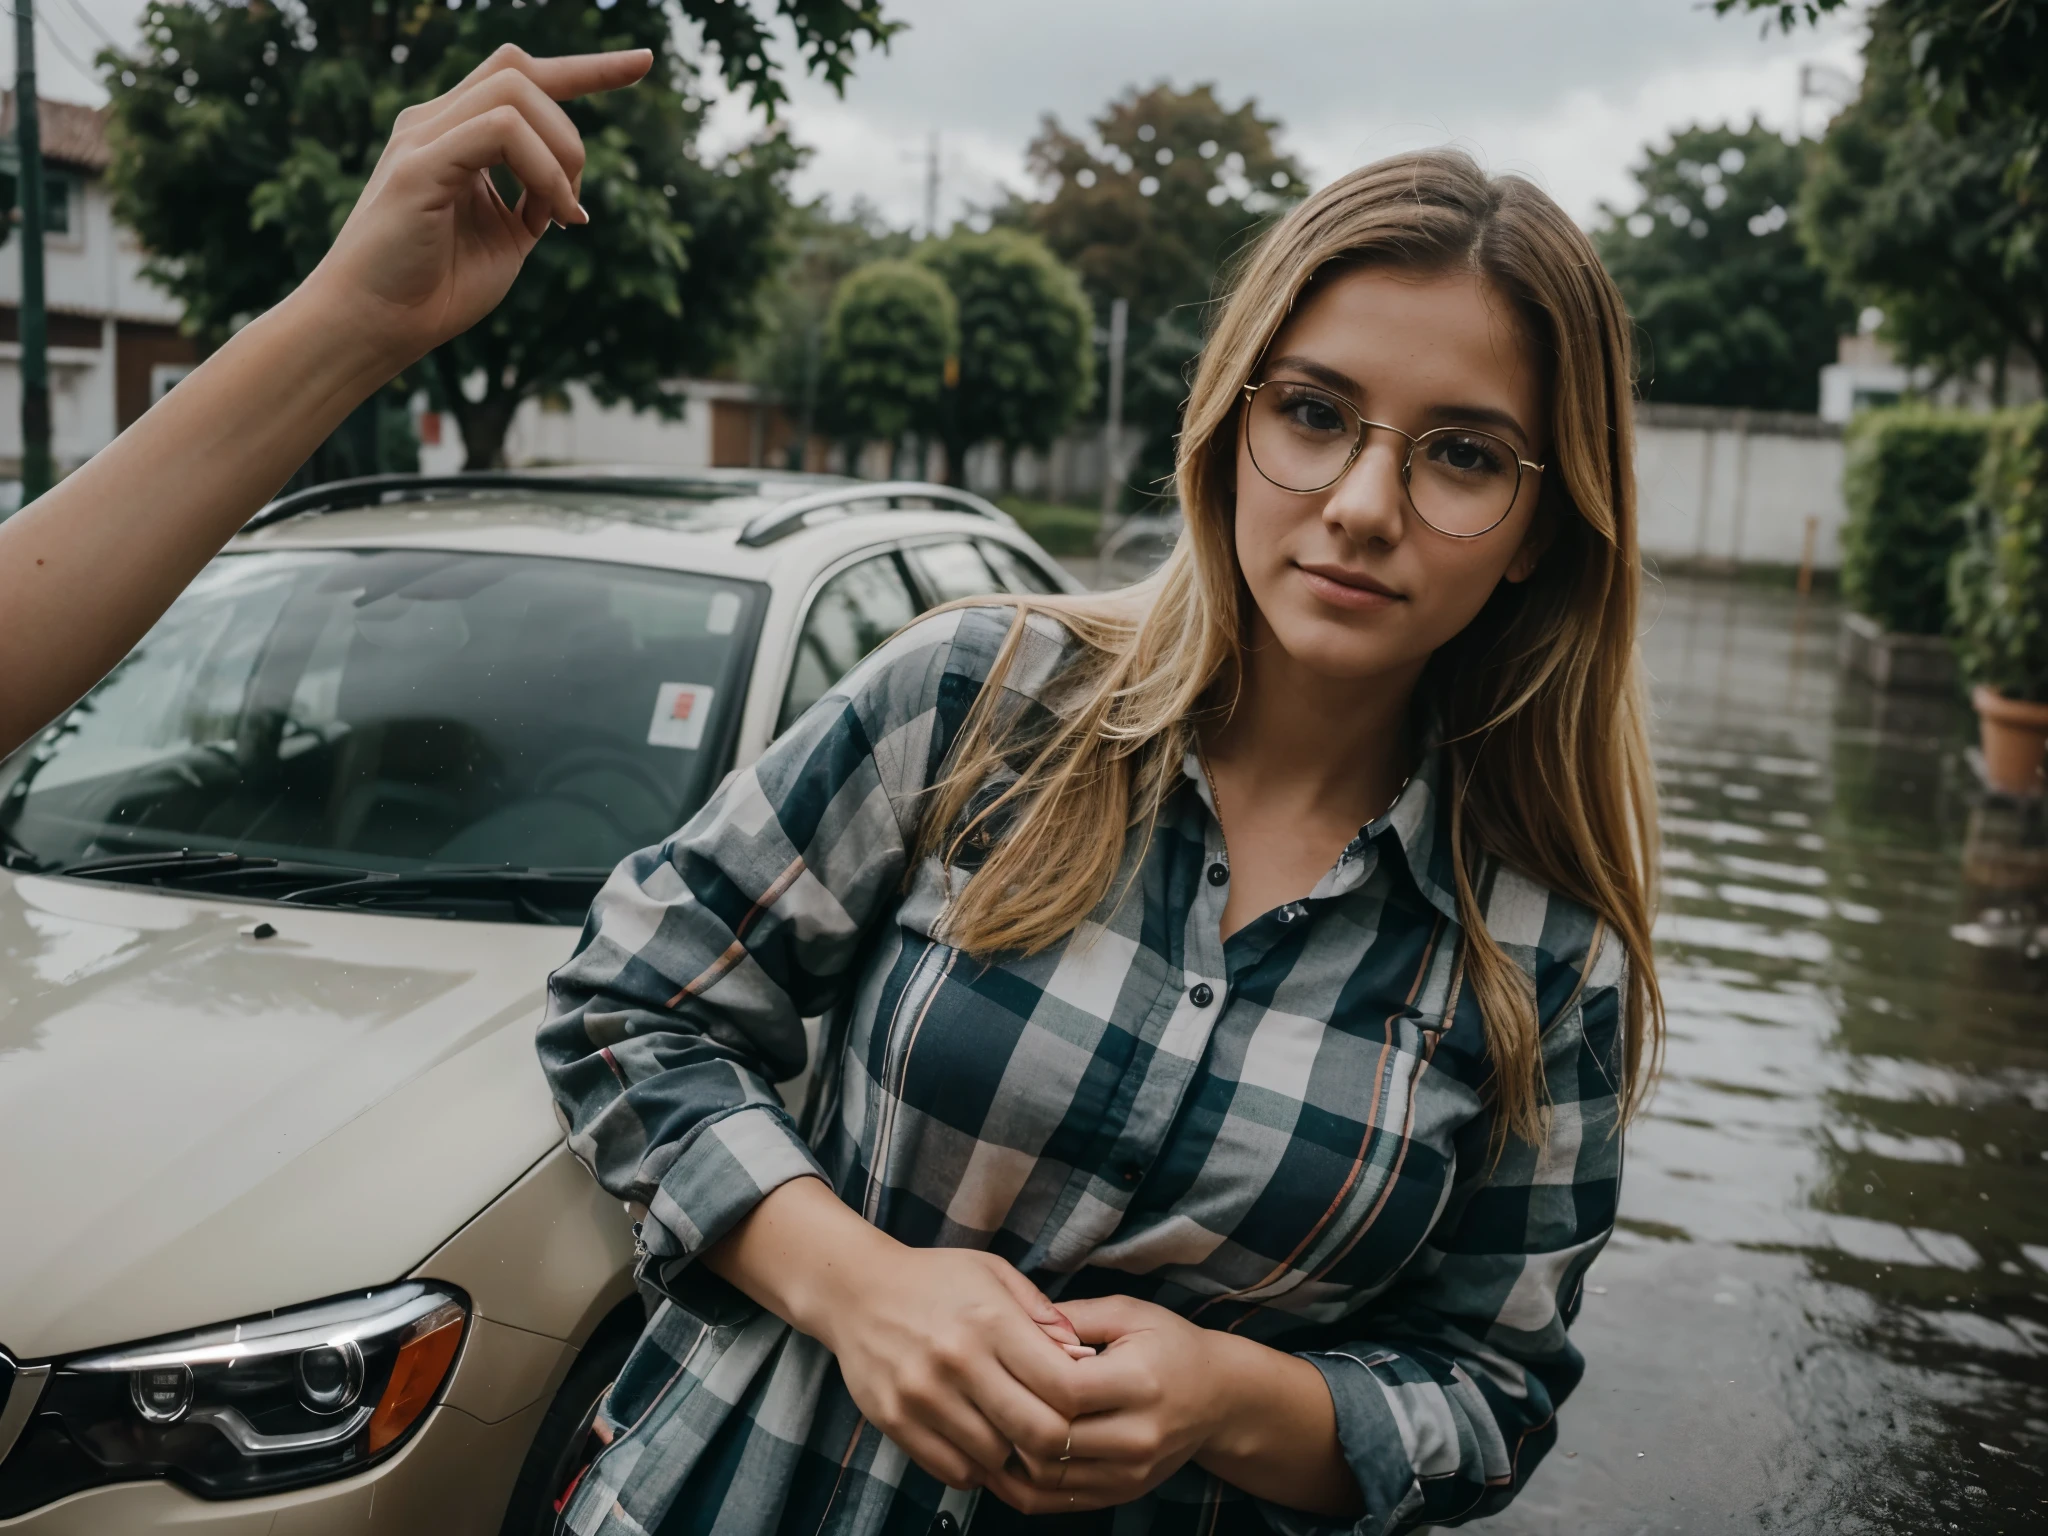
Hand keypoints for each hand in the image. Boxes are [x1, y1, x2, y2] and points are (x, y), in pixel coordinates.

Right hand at [297, 45, 650, 369]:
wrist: (374, 326)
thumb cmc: (433, 291)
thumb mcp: (504, 240)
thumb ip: (534, 203)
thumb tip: (571, 194)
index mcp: (453, 135)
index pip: (520, 74)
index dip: (586, 68)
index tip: (643, 65)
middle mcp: (433, 123)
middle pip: (521, 71)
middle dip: (574, 124)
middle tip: (573, 206)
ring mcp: (422, 138)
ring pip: (516, 92)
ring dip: (560, 154)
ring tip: (559, 217)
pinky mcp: (418, 164)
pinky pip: (502, 131)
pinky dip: (542, 172)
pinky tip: (544, 218)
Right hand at [801, 1239, 1082, 1490]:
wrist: (856, 1290)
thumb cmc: (935, 1279)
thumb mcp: (995, 1274)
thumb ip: (1044, 1314)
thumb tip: (1086, 1356)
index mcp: (992, 1320)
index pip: (1062, 1386)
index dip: (1083, 1403)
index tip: (1081, 1402)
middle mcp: (957, 1360)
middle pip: (1036, 1432)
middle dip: (1056, 1441)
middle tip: (1053, 1432)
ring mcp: (923, 1395)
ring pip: (996, 1458)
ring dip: (1013, 1455)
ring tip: (1012, 1433)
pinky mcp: (895, 1421)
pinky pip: (954, 1470)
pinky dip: (975, 1467)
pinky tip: (977, 1442)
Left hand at [981, 1295, 1230, 1513]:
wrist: (1219, 1398)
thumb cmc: (1170, 1346)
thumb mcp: (1128, 1314)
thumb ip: (1072, 1317)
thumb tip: (1014, 1319)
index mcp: (1141, 1383)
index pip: (1067, 1391)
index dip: (1025, 1377)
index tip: (1000, 1357)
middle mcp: (1138, 1436)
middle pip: (1051, 1440)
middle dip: (1008, 1418)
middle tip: (976, 1395)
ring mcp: (1129, 1473)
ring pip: (1046, 1476)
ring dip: (1007, 1455)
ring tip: (981, 1425)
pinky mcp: (1120, 1494)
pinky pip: (1055, 1502)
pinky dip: (1019, 1484)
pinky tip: (1002, 1457)